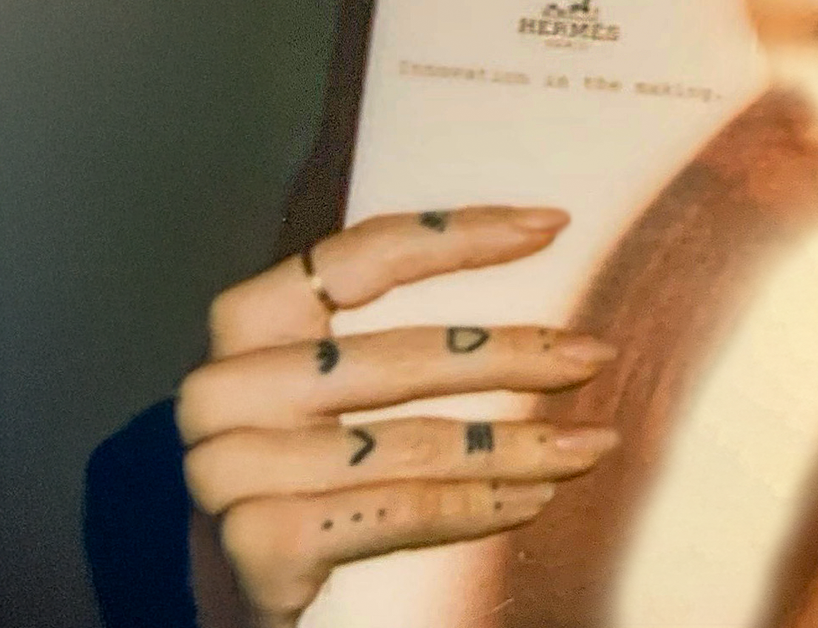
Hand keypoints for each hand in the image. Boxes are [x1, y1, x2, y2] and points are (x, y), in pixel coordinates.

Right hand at [175, 206, 619, 626]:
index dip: (456, 235)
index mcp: (244, 325)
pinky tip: (533, 498)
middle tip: (595, 356)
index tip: (549, 225)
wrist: (236, 591)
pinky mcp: (257, 543)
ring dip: (516, 445)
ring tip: (587, 445)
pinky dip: (477, 505)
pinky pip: (398, 511)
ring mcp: (230, 468)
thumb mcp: (326, 391)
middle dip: (511, 354)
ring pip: (409, 443)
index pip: (356, 257)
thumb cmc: (303, 473)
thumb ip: (383, 334)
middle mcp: (222, 387)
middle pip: (396, 356)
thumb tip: (523, 265)